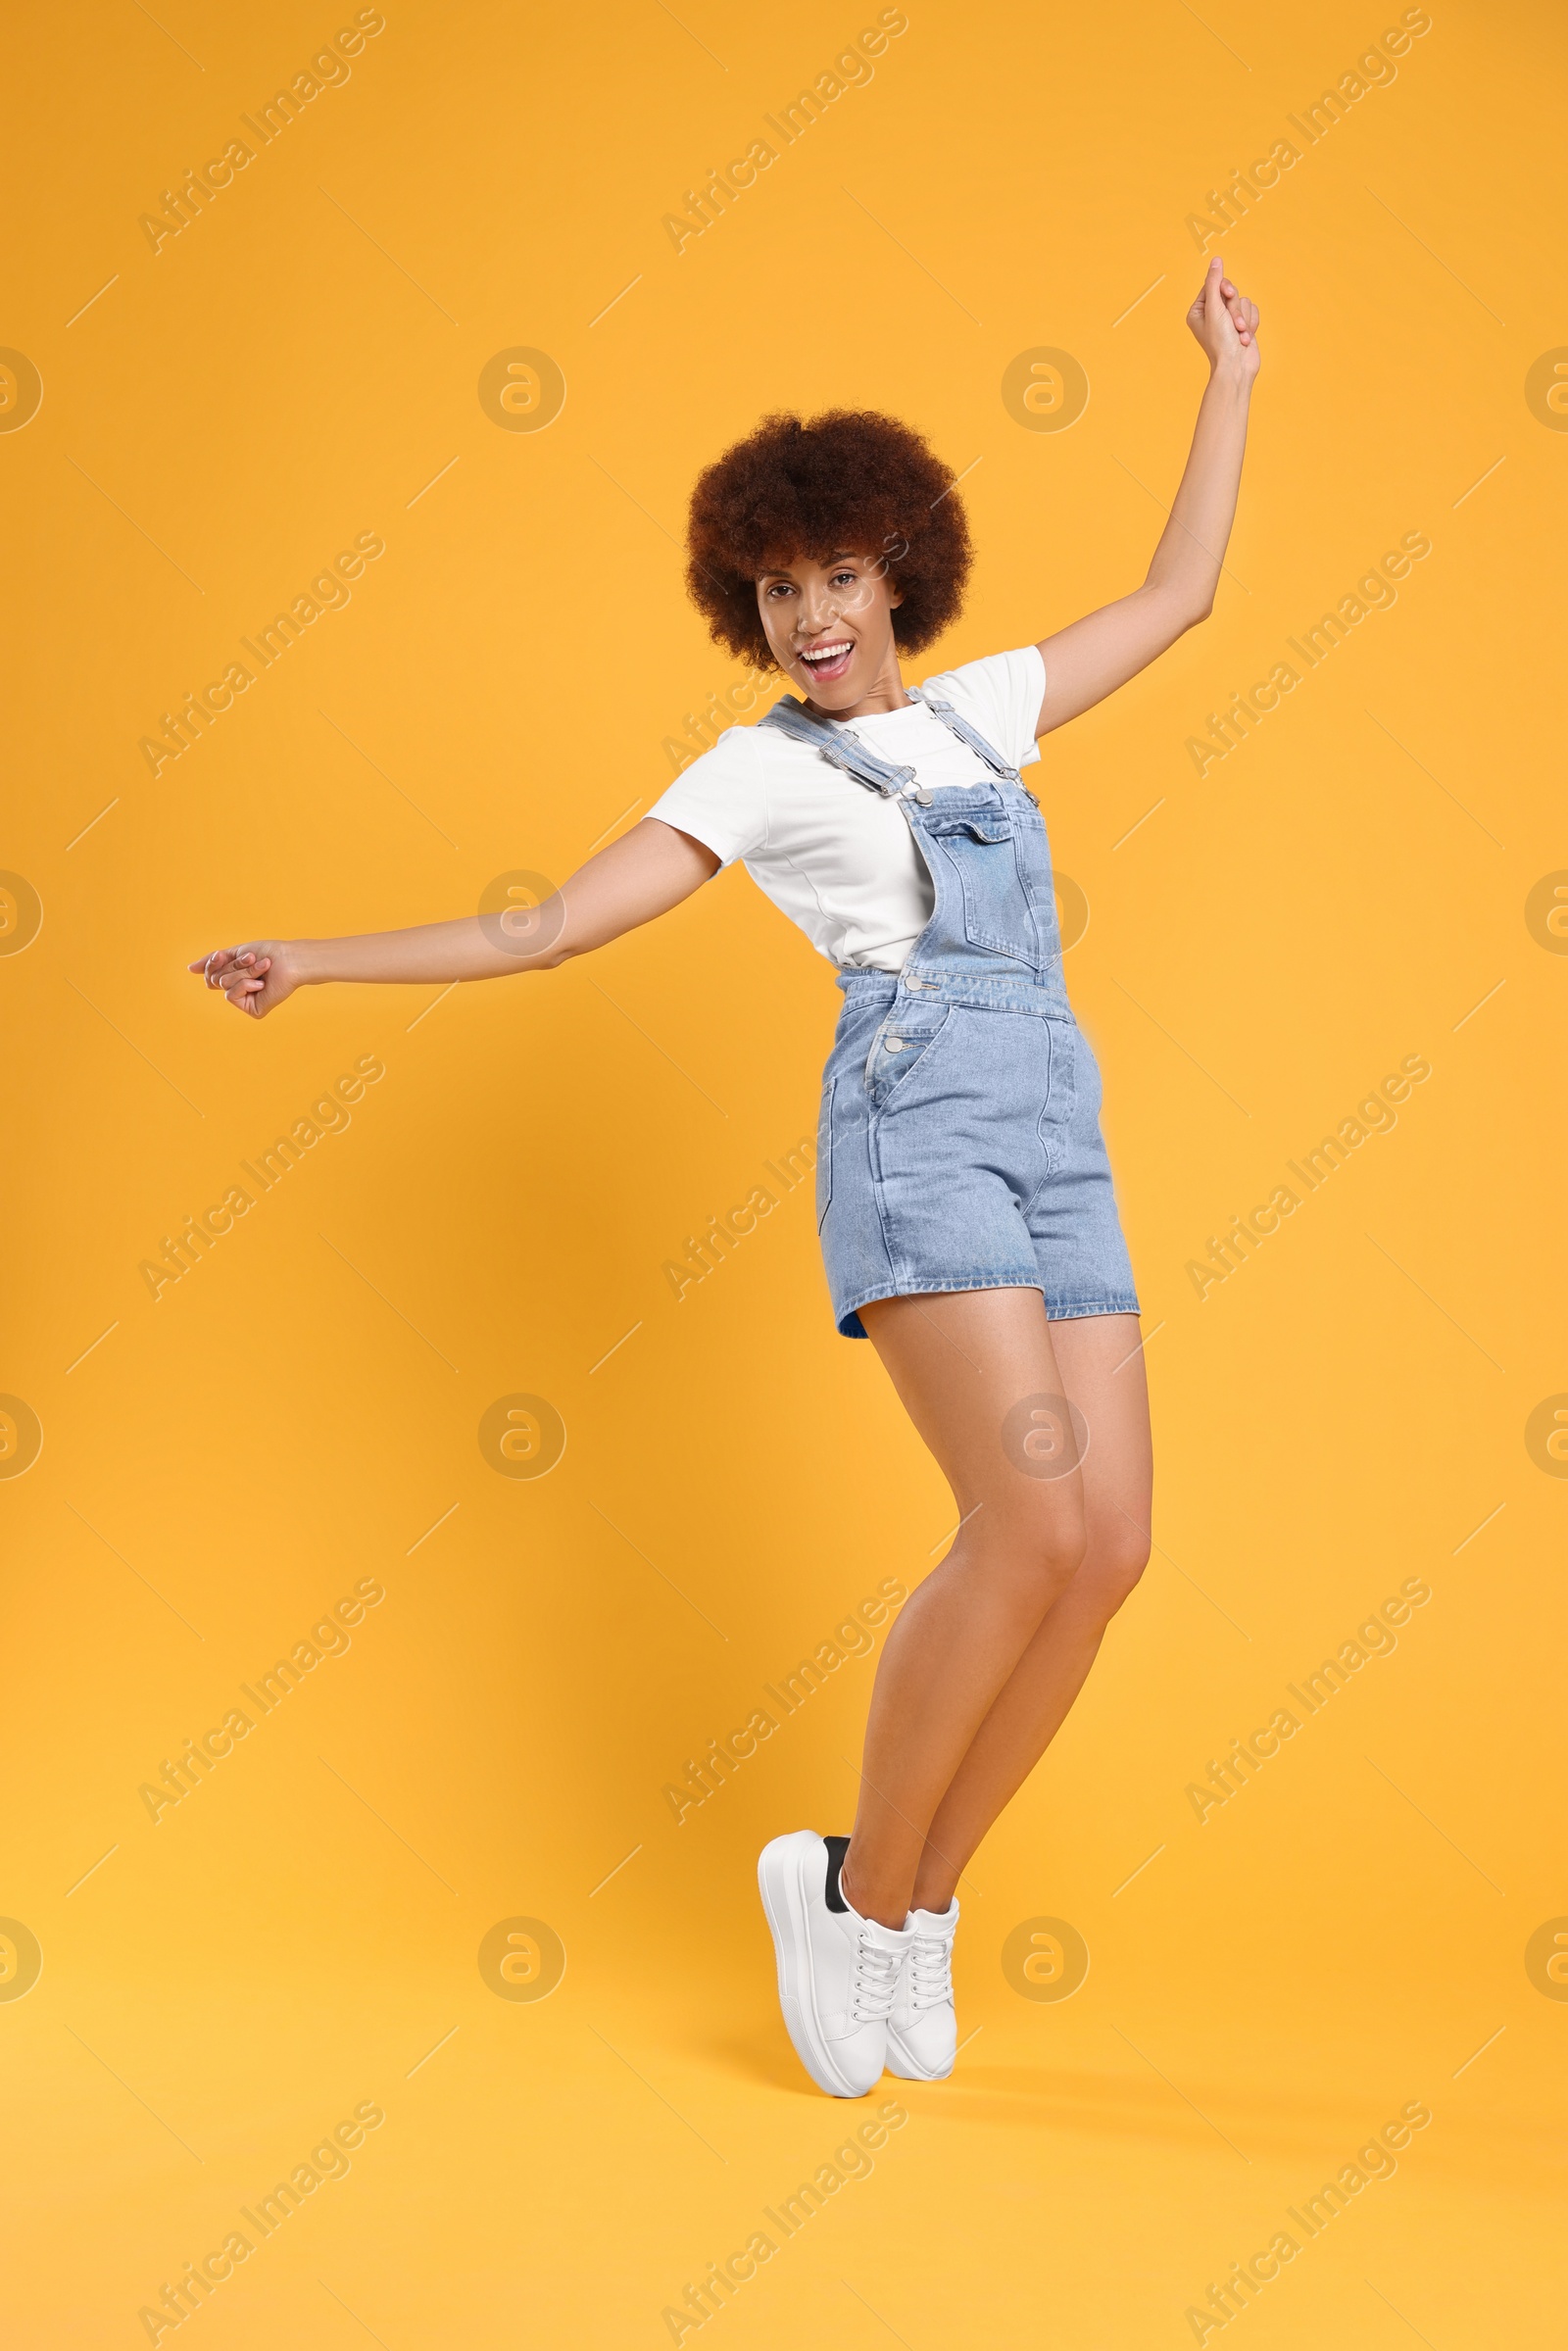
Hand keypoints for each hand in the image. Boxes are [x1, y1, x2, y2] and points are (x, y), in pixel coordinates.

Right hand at [188, 937, 303, 1018]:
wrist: (289, 959)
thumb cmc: (267, 953)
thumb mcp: (234, 954)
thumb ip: (212, 962)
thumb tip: (189, 969)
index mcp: (235, 978)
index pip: (209, 975)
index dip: (212, 963)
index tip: (221, 954)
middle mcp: (240, 991)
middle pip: (216, 979)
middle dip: (233, 966)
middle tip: (252, 959)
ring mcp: (247, 1002)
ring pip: (224, 985)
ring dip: (243, 972)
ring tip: (263, 967)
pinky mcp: (254, 1010)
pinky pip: (231, 996)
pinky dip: (245, 985)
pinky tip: (262, 984)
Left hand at [1187, 256, 1259, 381]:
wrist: (1236, 367)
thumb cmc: (1221, 342)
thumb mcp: (1215, 309)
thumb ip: (1214, 283)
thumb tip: (1216, 260)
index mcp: (1199, 310)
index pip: (1213, 284)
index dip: (1223, 288)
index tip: (1226, 296)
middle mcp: (1212, 314)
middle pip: (1230, 291)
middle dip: (1235, 307)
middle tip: (1233, 323)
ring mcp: (1228, 320)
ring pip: (1243, 301)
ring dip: (1243, 318)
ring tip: (1239, 335)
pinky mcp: (1242, 324)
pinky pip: (1252, 310)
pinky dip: (1251, 323)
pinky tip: (1245, 337)